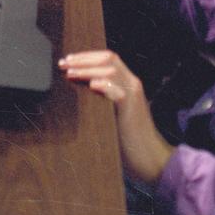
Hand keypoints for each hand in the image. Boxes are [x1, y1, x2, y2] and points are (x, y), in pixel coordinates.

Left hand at [60, 50, 174, 185]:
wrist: (150, 158)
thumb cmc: (128, 138)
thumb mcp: (114, 111)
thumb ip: (102, 98)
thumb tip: (77, 90)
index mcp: (128, 82)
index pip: (108, 58)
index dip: (87, 56)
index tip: (68, 60)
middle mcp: (132, 84)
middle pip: (108, 59)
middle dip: (83, 58)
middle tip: (63, 64)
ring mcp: (133, 95)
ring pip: (111, 71)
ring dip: (87, 69)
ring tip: (70, 73)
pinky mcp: (131, 109)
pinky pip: (118, 92)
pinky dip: (104, 86)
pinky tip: (91, 86)